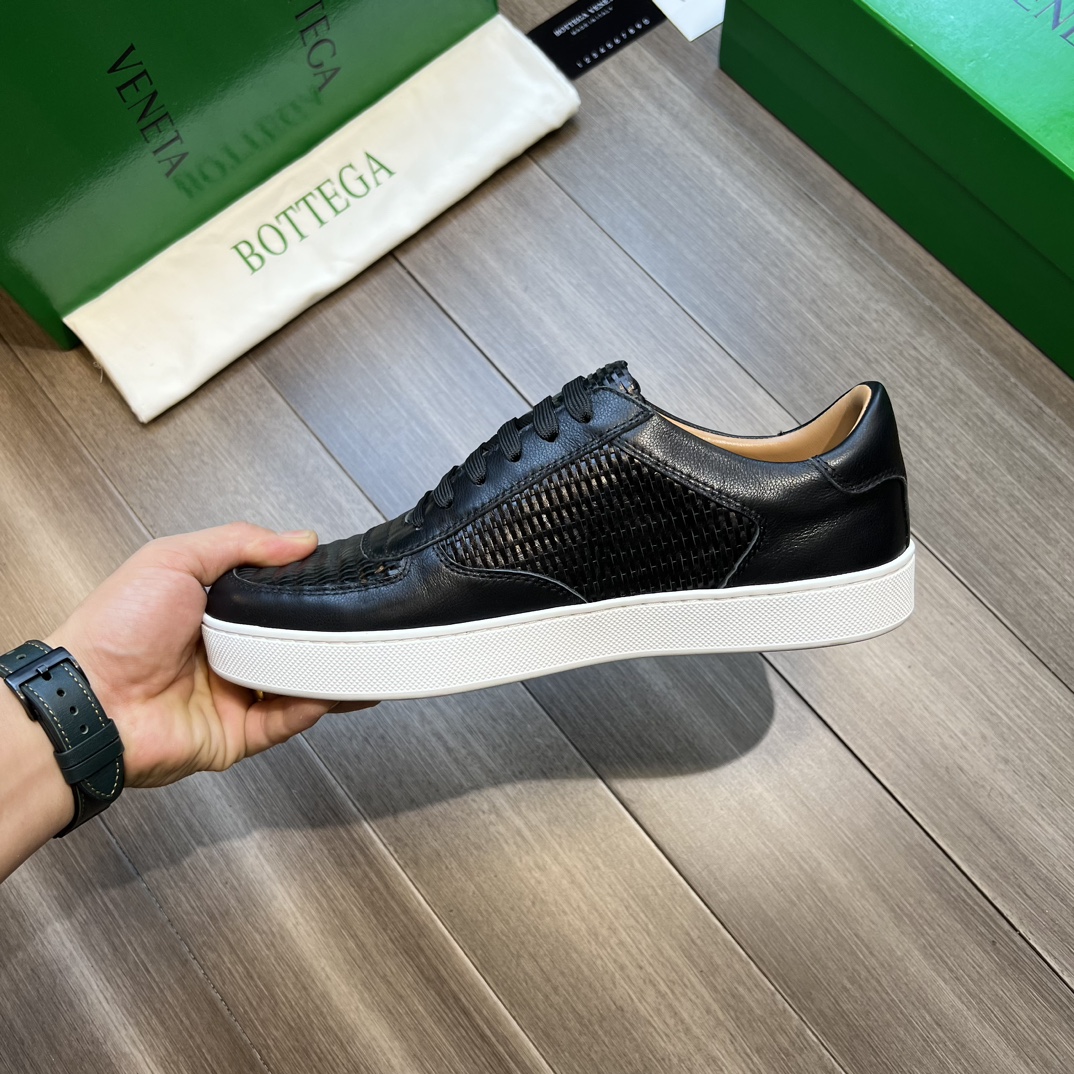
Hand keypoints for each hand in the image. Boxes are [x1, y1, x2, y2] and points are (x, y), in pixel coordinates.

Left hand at [46, 524, 373, 787]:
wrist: (87, 699)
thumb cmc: (112, 631)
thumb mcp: (173, 560)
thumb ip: (238, 543)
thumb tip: (295, 538)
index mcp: (209, 613)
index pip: (271, 600)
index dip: (302, 591)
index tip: (333, 579)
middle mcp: (223, 656)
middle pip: (288, 645)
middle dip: (323, 636)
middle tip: (357, 621)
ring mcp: (231, 697)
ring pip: (295, 686)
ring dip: (328, 674)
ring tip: (361, 655)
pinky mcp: (234, 735)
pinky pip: (284, 722)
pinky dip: (313, 707)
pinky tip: (333, 689)